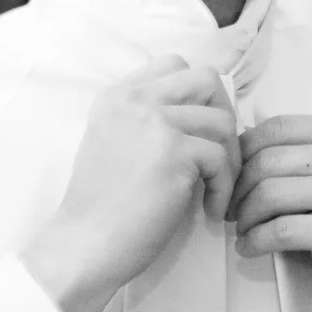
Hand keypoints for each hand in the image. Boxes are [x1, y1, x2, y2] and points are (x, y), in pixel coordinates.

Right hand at [22, 55, 240, 311]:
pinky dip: (225, 188)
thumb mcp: (113, 143)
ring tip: (217, 189)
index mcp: (117, 96)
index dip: (198, 96)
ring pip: (222, 120)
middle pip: (206, 79)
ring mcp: (154, 123)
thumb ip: (145, 121)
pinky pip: (221, 159)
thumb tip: (201, 115)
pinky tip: (210, 210)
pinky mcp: (173, 153)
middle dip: (225, 115)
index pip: (174, 65)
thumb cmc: (101, 209)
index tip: (200, 132)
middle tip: (221, 156)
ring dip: (230, 159)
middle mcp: (134, 100)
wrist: (82, 246)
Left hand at [228, 114, 311, 311]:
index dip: (243, 150)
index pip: (278, 126)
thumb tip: (243, 150)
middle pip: (267, 159)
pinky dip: (255, 241)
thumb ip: (310, 153)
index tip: (231, 172)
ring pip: (268, 193)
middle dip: (238, 187)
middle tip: (229, 207)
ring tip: (242, 229)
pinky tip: (251, 247)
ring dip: (244, 216)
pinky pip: (279, 230)